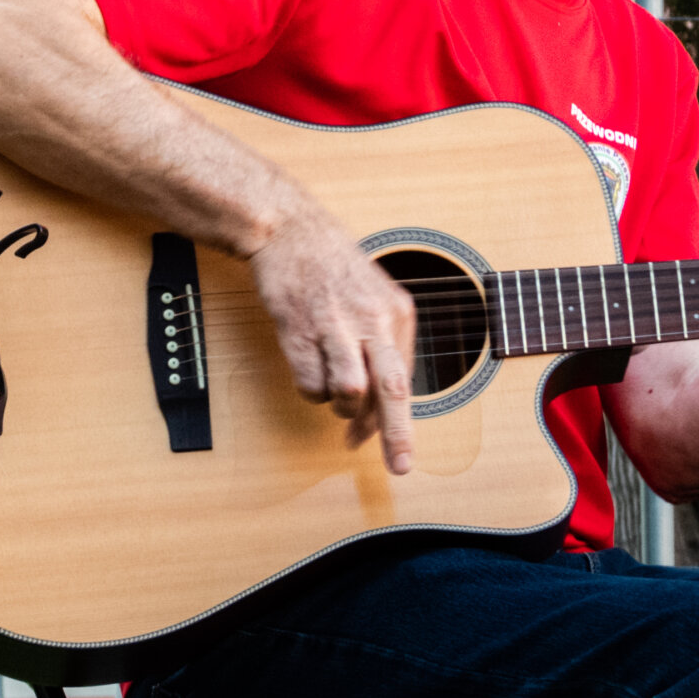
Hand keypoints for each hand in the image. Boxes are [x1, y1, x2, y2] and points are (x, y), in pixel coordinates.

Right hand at [247, 208, 418, 472]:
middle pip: (392, 389)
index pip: (408, 380)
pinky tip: (310, 371)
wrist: (290, 231)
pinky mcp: (297, 329)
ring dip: (342, 406)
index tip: (396, 451)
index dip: (400, 422)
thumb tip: (378, 411)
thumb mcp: (375, 298)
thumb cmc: (334, 269)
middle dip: (396, 434)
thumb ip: (383, 349)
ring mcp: (334, 324)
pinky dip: (311, 390)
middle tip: (399, 466)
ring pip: (349, 390)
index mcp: (398, 312)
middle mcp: (371, 319)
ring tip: (334, 395)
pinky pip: (310, 383)